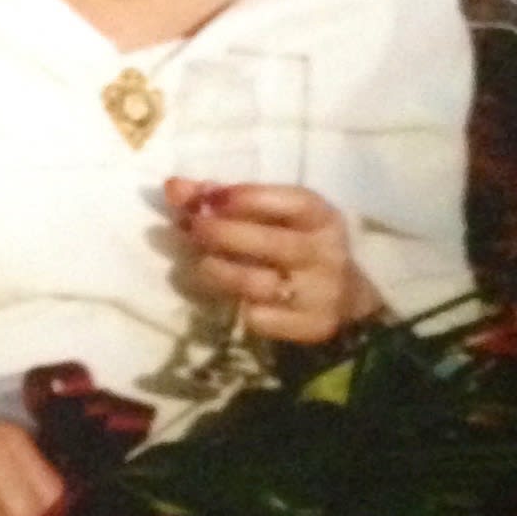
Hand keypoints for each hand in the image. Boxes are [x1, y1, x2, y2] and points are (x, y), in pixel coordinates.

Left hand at [165, 178, 381, 344]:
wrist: (342, 299)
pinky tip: (232, 298)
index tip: (211, 196)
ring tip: (203, 264)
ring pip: (262, 284)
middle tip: (193, 229)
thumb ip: (224, 201)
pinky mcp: (310, 327)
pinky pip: (263, 318)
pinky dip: (240, 307)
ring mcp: (320, 293)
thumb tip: (174, 188)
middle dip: (226, 234)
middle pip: (274, 244)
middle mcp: (327, 254)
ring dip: (223, 272)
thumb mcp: (274, 218)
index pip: (295, 202)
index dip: (252, 198)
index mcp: (322, 218)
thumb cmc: (294, 244)